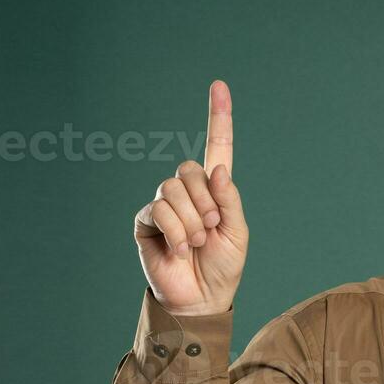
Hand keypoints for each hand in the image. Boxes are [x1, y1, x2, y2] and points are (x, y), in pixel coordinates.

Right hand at [133, 80, 247, 315]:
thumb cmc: (223, 267)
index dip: (218, 117)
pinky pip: (159, 209)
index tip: (219, 85)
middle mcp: (187, 191)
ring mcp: (164, 204)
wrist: (201, 298)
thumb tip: (217, 170)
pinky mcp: (146, 221)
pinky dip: (177, 231)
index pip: (216, 146)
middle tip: (212, 231)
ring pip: (173, 189)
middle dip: (205, 203)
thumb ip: (230, 200)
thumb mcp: (238, 233)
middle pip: (189, 170)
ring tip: (197, 244)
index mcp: (214, 190)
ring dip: (192, 221)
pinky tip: (181, 250)